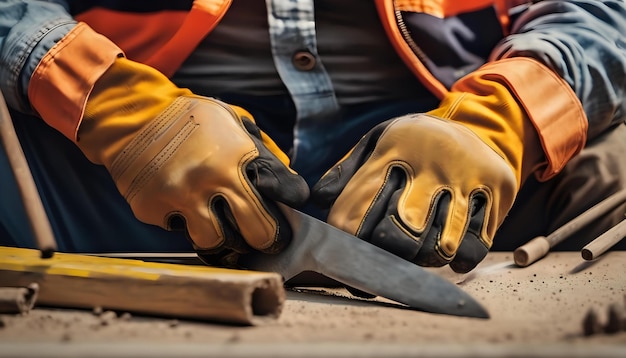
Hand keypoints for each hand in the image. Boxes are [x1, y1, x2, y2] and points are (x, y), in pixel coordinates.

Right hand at [78, 58, 308, 263]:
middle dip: (267, 237)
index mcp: (238, 155)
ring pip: (217, 243)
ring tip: (222, 224)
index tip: (289, 200)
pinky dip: (185, 221)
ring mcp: (180, 197)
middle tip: (264, 234)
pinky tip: (182, 203)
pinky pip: (180, 230)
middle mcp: (212, 179)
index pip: (287, 191)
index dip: (293, 198)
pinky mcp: (153, 209)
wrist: (133, 116)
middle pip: (259, 233)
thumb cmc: (192, 120)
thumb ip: (262, 152)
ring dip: (223, 237)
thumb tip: (288, 184)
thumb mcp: (233, 121)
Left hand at [313, 66, 547, 272]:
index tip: (349, 255)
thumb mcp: (378, 143)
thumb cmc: (415, 144)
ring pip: (441, 244)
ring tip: (418, 253)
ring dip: (425, 259)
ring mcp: (466, 180)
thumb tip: (318, 200)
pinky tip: (449, 252)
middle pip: (402, 232)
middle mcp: (431, 165)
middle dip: (389, 252)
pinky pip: (476, 245)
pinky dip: (459, 260)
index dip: (350, 238)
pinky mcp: (496, 193)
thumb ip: (347, 172)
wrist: (479, 124)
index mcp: (393, 150)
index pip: (360, 205)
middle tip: (387, 253)